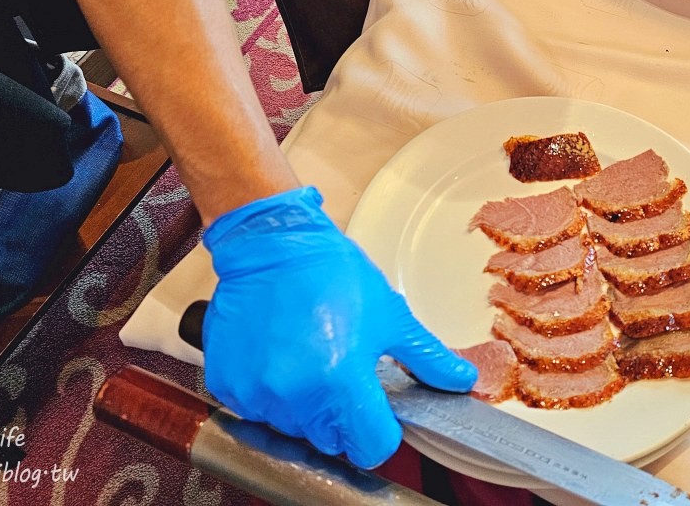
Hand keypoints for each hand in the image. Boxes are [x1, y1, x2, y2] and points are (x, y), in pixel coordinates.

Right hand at [202, 187, 476, 467]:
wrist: (273, 244)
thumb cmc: (332, 273)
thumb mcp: (390, 315)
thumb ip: (427, 358)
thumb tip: (463, 380)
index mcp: (340, 382)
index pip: (369, 447)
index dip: (379, 431)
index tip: (376, 411)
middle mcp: (294, 396)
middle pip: (330, 440)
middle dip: (341, 417)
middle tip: (341, 372)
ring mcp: (256, 393)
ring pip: (291, 427)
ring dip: (303, 406)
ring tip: (308, 358)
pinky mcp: (226, 384)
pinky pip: (255, 410)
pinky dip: (268, 394)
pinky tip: (280, 357)